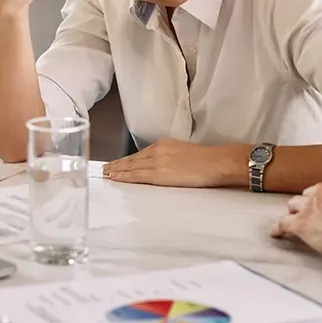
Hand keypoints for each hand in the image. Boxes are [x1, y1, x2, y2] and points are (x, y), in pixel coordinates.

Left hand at [104, 140, 246, 188]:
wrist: (216, 163)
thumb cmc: (207, 161)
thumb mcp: (184, 153)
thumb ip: (170, 158)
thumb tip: (163, 167)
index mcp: (164, 144)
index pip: (140, 154)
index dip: (127, 160)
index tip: (117, 163)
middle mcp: (157, 150)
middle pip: (132, 159)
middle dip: (118, 164)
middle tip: (105, 169)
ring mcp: (157, 161)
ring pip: (131, 166)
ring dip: (117, 171)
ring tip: (107, 174)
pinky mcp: (159, 174)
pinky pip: (137, 175)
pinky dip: (124, 176)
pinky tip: (116, 178)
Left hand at [270, 175, 321, 255]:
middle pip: (310, 194)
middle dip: (311, 203)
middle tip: (315, 213)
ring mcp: (309, 206)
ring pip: (295, 205)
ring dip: (296, 212)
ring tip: (295, 218)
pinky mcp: (300, 223)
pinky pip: (284, 224)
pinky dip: (279, 229)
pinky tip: (276, 233)